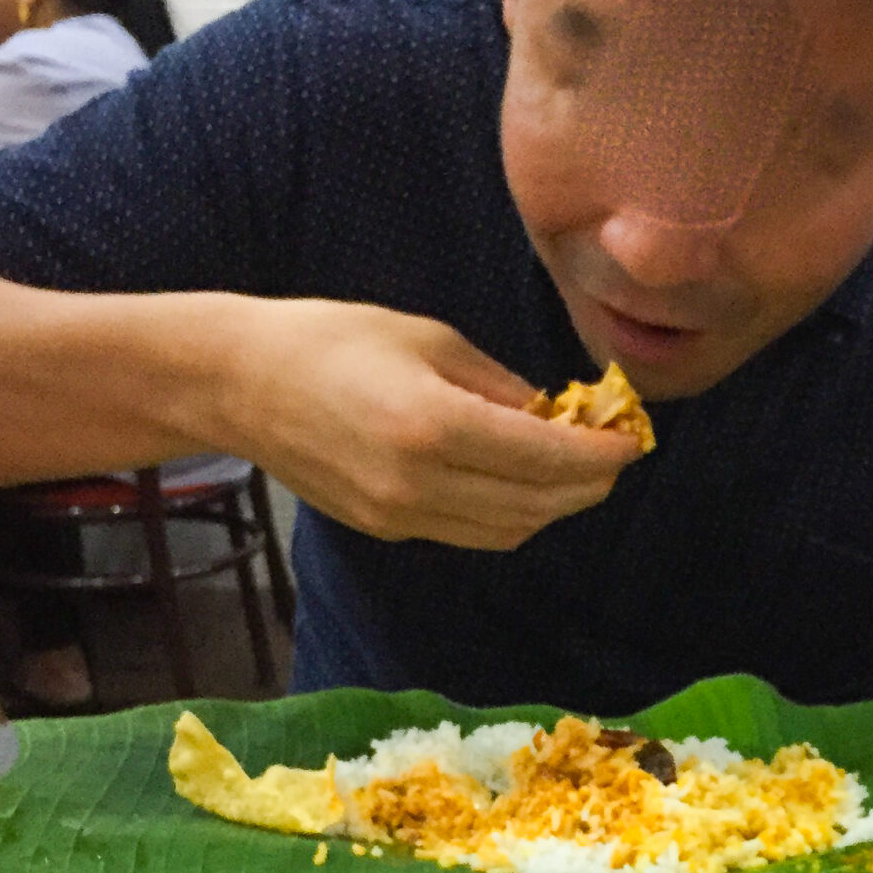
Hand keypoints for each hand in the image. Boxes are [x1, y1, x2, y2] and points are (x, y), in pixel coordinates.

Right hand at [224, 301, 641, 546]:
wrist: (240, 383)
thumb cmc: (331, 339)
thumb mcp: (428, 338)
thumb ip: (500, 385)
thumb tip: (556, 416)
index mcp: (433, 424)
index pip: (547, 459)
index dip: (601, 454)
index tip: (632, 437)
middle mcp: (419, 483)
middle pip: (538, 505)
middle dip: (588, 483)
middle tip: (612, 453)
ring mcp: (400, 515)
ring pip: (510, 530)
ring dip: (553, 505)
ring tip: (572, 467)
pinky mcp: (387, 528)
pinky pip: (472, 533)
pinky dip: (511, 513)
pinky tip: (518, 479)